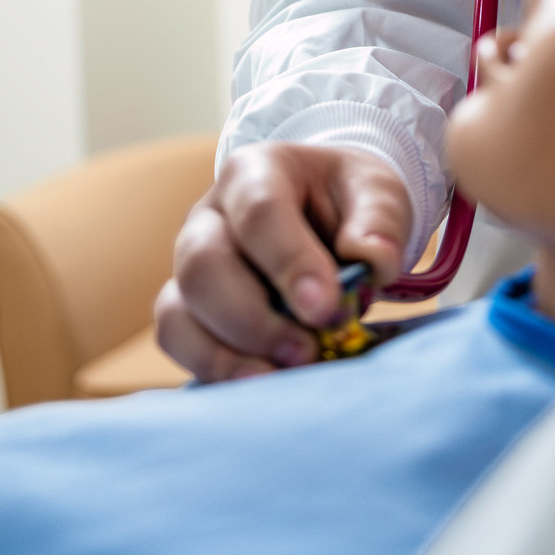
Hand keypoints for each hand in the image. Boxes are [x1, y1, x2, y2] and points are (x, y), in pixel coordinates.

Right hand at [155, 143, 411, 381]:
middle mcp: (211, 213)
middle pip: (203, 264)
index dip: (288, 262)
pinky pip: (176, 340)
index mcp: (257, 170)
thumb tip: (372, 260)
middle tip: (307, 350)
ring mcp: (189, 261)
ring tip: (282, 376)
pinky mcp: (187, 306)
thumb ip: (379, 220)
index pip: (259, 211)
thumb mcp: (377, 192)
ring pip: (177, 309)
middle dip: (252, 319)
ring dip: (226, 354)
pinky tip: (259, 383)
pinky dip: (211, 369)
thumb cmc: (350, 201)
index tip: (324, 309)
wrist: (328, 215)